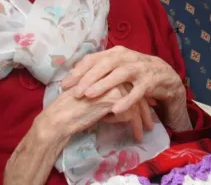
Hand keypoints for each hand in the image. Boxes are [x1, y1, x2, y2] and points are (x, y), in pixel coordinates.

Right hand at [37, 83, 152, 146]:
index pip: (130, 85)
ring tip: (147, 130)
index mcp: (107, 74)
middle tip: (151, 123)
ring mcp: (114, 85)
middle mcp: (112, 76)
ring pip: (136, 103)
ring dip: (142, 119)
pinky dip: (135, 126)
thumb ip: (110, 98)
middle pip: (136, 92)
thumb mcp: (96, 100)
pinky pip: (131, 114)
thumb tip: (130, 108)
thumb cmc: (74, 110)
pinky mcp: (114, 98)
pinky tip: (137, 136)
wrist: (60, 117)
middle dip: (145, 109)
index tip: (148, 109)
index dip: (139, 98)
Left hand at [61, 46, 190, 130]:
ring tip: (89, 96)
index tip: (65, 85)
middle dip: (88, 78)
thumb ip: (99, 69)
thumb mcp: (117, 66)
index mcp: (116, 53)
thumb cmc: (134, 72)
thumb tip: (73, 79)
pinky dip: (127, 100)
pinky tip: (116, 110)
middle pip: (105, 64)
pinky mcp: (150, 81)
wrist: (163, 74)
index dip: (78, 71)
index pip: (94, 58)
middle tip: (75, 92)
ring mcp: (139, 68)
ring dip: (104, 84)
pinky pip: (137, 91)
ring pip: (120, 74)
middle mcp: (127, 57)